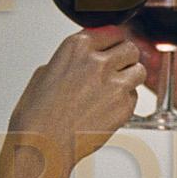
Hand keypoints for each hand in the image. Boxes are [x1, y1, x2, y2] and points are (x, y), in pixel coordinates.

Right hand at [7, 27, 146, 168]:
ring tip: (116, 89)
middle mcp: (98, 62)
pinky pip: (135, 98)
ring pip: (139, 71)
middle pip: (130, 48)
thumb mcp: (44, 74)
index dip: (112, 42)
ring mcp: (114, 84)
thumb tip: (79, 62)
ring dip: (130, 78)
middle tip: (118, 68)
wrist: (43, 146)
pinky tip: (108, 109)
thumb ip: (68, 62)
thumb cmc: (37, 116)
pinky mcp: (124, 107)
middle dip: (125, 58)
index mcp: (76, 48)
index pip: (111, 31)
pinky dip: (126, 102)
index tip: (113, 47)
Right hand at [134, 0, 176, 131]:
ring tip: (150, 48)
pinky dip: (136, 61)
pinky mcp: (153, 73)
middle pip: (137, 5)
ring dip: (130, 35)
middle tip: (120, 3)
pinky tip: (154, 65)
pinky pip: (134, 63)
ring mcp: (158, 47)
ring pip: (129, 33)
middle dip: (123, 1)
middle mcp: (168, 23)